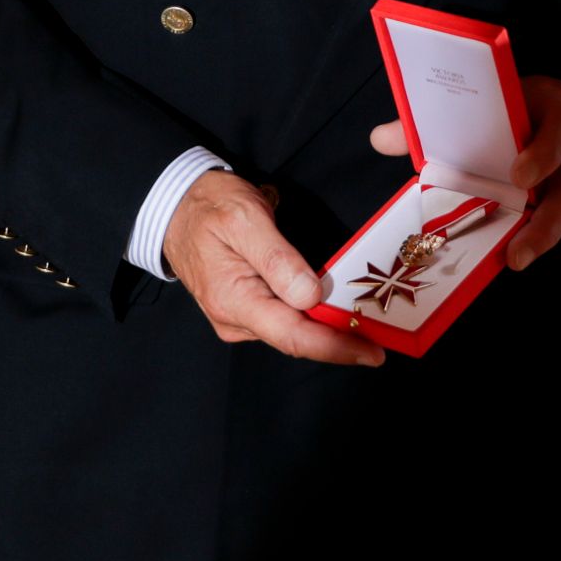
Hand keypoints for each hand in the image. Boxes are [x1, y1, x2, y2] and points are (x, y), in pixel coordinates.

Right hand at [163, 169, 382, 365]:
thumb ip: (277, 258)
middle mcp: (235, 320)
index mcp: (234, 301)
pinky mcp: (244, 309)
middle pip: (295, 338)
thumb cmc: (212, 207)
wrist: (176, 208)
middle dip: (339, 340)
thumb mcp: (246, 219)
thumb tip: (310, 296)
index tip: (373, 353)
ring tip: (368, 324)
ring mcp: (238, 318)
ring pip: (291, 331)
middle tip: (383, 337)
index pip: (292, 335)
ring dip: (327, 330)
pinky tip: (335, 311)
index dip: (334, 347)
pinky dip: (311, 318)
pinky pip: (283, 319)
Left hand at [368, 75, 560, 271]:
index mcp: (558, 108)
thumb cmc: (515, 103)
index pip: (560, 129)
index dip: (543, 154)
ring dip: (544, 236)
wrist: (552, 104)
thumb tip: (381, 138)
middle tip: (517, 252)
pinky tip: (518, 250)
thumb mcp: (488, 100)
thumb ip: (436, 121)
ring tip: (515, 259)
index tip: (518, 175)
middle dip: (548, 222)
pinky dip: (542, 234)